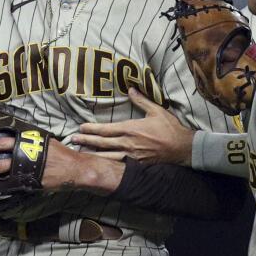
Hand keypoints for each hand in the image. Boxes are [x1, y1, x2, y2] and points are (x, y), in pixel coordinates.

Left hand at [0, 135, 123, 194]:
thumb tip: (19, 142)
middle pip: (2, 155)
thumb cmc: (62, 155)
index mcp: (30, 141)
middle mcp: (27, 152)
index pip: (5, 141)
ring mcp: (29, 167)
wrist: (75, 168)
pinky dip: (7, 182)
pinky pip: (15, 181)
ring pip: (5, 169)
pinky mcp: (32, 179)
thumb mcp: (46, 143)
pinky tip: (2, 184)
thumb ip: (32, 142)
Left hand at [72, 89, 195, 164]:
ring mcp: (132, 156)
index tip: (80, 127)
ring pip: (107, 157)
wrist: (182, 148)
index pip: (106, 129)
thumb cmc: (170, 128)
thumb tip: (131, 89)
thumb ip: (142, 100)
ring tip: (80, 154)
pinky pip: (118, 165)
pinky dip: (106, 165)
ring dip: (92, 155)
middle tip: (72, 141)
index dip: (91, 129)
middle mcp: (128, 143)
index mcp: (131, 129)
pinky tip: (99, 166)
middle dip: (86, 141)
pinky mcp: (137, 165)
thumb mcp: (157, 110)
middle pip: (102, 143)